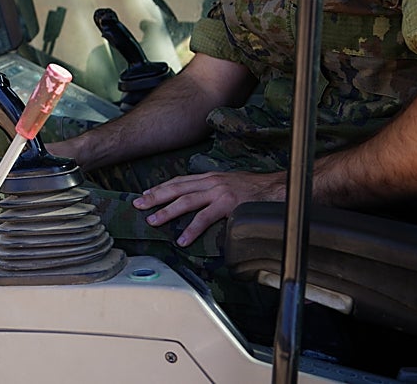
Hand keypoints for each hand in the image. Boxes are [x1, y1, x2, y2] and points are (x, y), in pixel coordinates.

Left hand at [132, 170, 285, 246]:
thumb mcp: (230, 185)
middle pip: (176, 188)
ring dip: (167, 212)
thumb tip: (199, 203)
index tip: (145, 194)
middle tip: (138, 205)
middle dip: (155, 197)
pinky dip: (192, 229)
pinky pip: (205, 218)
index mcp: (210, 177)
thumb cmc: (256, 190)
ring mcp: (219, 192)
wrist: (278, 189)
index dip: (160, 187)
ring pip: (185, 201)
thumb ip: (213, 192)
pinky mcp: (228, 205)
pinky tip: (182, 239)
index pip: (179, 181)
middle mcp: (211, 182)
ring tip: (153, 222)